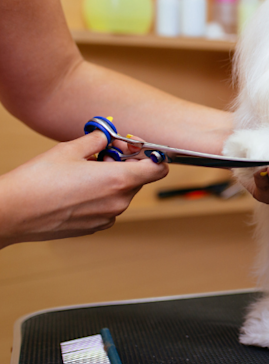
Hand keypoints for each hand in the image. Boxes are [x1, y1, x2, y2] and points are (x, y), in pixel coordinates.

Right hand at [0, 131, 168, 247]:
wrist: (12, 212)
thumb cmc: (38, 181)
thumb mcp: (70, 149)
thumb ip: (98, 140)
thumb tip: (107, 136)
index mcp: (118, 180)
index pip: (159, 169)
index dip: (152, 156)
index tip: (135, 148)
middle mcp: (118, 202)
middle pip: (139, 179)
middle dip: (126, 164)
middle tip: (101, 153)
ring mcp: (107, 217)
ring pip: (122, 193)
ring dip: (112, 180)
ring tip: (84, 171)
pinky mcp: (95, 227)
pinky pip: (108, 207)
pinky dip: (101, 196)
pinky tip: (77, 189)